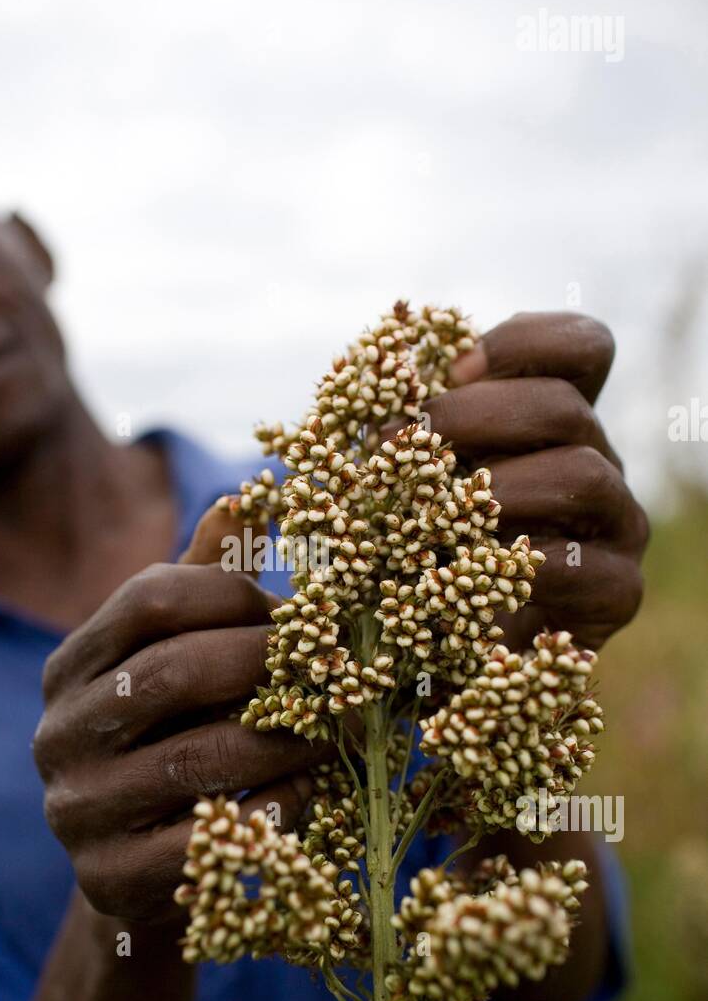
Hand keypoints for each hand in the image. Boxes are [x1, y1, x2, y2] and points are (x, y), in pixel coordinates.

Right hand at [33, 560, 318, 923]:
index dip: (237, 595)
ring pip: (198, 759)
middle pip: (172, 672)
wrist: (141, 871)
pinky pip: (210, 839)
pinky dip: (274, 812)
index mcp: (70, 666)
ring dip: (288, 739)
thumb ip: (203, 589)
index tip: (300, 613)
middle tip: (340, 669)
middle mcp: (57, 734)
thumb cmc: (175, 743)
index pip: (150, 597)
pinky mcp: (108, 881)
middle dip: (270, 665)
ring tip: (345, 728)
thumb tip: (244, 498)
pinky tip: (308, 797)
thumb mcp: (179, 664)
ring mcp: (76, 811)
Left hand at [412, 311, 648, 651]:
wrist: (448, 657)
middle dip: (475, 415)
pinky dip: (520, 566)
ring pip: (583, 474)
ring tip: (436, 515)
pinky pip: (584, 566)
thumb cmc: (421, 553)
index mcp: (556, 421)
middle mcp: (597, 460)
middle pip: (566, 405)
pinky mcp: (617, 591)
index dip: (521, 343)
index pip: (579, 348)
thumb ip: (415, 435)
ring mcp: (617, 524)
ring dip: (497, 487)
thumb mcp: (411, 483)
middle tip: (404, 442)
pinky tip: (471, 578)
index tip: (451, 370)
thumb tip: (382, 405)